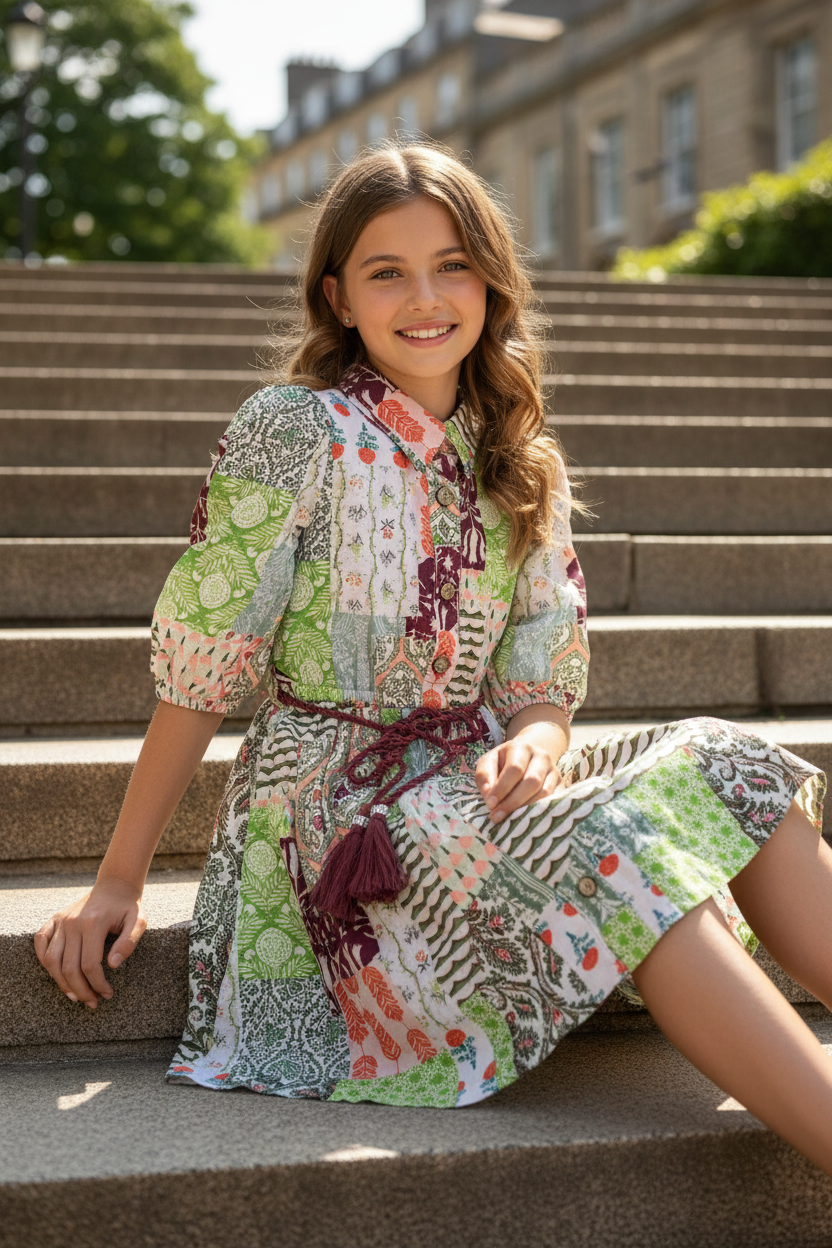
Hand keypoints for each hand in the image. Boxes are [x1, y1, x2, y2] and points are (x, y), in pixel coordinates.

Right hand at [34, 877, 146, 1008]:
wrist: (114, 885)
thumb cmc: (128, 906)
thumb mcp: (139, 921)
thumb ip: (129, 942)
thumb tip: (113, 965)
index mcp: (94, 923)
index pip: (89, 964)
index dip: (98, 984)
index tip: (107, 994)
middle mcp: (73, 922)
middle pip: (69, 967)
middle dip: (80, 991)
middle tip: (92, 1002)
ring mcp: (61, 921)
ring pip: (51, 960)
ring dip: (61, 983)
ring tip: (75, 996)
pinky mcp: (54, 919)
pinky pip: (40, 943)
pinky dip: (44, 961)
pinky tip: (57, 975)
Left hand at [475, 731, 562, 823]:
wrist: (528, 756)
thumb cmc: (504, 762)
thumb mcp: (489, 762)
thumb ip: (484, 776)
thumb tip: (488, 795)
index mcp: (521, 748)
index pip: (515, 768)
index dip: (502, 788)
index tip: (490, 804)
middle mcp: (541, 757)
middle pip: (532, 781)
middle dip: (513, 802)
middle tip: (497, 816)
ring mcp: (554, 771)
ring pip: (545, 793)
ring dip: (526, 809)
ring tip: (510, 820)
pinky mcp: (560, 785)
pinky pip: (553, 801)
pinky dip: (539, 812)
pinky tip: (525, 820)